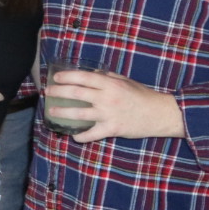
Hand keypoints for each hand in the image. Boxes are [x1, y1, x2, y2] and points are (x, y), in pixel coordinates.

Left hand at [49, 70, 186, 142]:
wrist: (160, 114)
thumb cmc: (143, 96)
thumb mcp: (126, 81)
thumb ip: (108, 76)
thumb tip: (92, 73)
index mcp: (110, 84)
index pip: (83, 77)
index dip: (67, 76)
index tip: (56, 77)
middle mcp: (107, 98)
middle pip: (76, 93)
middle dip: (59, 92)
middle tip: (48, 92)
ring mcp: (108, 114)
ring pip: (79, 113)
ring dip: (62, 112)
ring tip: (52, 111)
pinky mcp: (112, 129)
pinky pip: (92, 134)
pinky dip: (81, 136)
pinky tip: (73, 136)